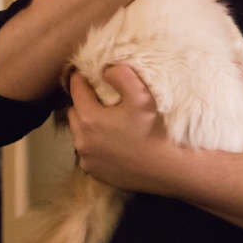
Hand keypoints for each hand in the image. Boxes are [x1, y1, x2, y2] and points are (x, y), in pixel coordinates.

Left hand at [67, 65, 184, 193]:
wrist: (167, 168)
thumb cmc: (155, 130)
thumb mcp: (141, 95)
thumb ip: (121, 75)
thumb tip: (105, 70)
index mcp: (89, 118)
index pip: (76, 88)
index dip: (82, 77)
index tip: (91, 71)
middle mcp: (81, 141)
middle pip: (75, 111)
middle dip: (84, 102)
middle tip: (103, 97)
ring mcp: (87, 159)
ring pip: (80, 133)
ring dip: (89, 124)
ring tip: (110, 120)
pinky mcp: (95, 173)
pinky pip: (88, 152)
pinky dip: (95, 144)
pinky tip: (114, 141)